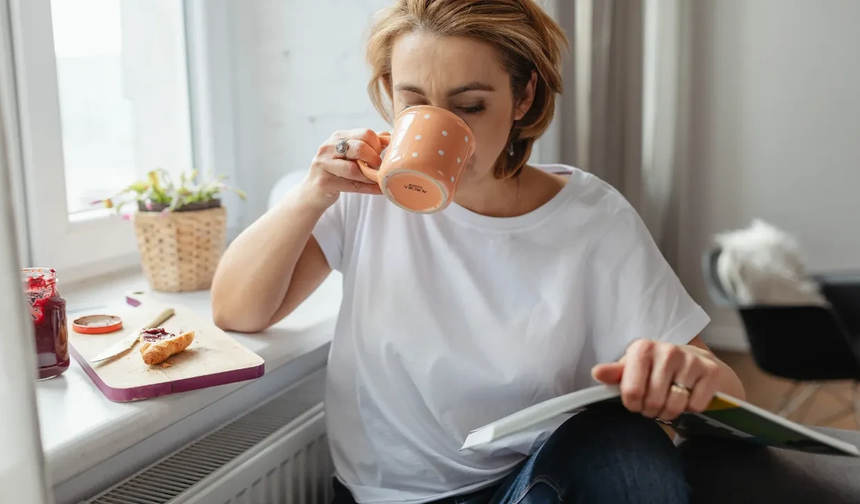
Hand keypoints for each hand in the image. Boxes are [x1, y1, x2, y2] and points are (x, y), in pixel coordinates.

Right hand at [300, 129, 388, 209]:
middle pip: (359, 148)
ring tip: (379, 180)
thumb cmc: (334, 172)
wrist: (311, 193)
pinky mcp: (324, 182)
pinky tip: (379, 190)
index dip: (378, 145)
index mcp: (338, 137)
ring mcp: (324, 165)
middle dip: (374, 159)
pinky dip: (369, 188)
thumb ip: (367, 145)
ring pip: (354, 169)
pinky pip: (352, 186)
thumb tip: (387, 136)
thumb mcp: (349, 155)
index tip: (382, 155)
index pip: (364, 134)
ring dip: (370, 176)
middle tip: (379, 168)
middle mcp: (328, 148)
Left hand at [591, 339, 720, 420]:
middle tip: (654, 404)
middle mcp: (667, 350)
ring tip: (668, 403)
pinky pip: (696, 405)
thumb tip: (597, 373)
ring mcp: (691, 359)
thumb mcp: (632, 369)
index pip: (632, 392)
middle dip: (652, 410)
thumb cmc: (655, 369)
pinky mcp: (711, 371)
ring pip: (675, 405)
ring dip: (670, 412)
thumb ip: (614, 374)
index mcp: (642, 348)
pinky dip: (691, 408)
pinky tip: (688, 396)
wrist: (694, 362)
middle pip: (653, 402)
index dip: (633, 405)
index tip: (636, 402)